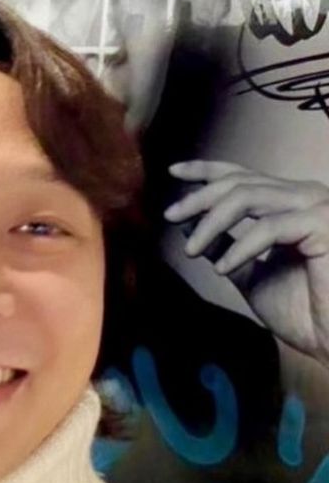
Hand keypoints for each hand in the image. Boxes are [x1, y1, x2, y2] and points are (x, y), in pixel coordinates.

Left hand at [165, 160, 328, 367]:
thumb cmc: (301, 311)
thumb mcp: (248, 272)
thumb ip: (223, 246)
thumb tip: (189, 226)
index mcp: (289, 203)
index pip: (243, 175)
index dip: (206, 171)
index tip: (174, 173)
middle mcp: (305, 197)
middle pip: (240, 182)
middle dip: (199, 198)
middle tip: (169, 216)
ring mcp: (316, 207)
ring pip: (249, 196)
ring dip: (212, 223)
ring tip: (191, 250)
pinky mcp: (323, 224)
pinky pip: (268, 227)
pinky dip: (239, 248)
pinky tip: (221, 269)